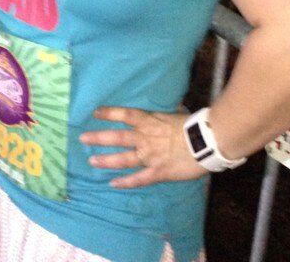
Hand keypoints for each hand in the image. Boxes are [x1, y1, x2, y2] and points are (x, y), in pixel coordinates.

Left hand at [80, 106, 204, 187]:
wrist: (207, 143)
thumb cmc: (192, 125)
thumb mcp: (173, 112)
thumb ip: (161, 113)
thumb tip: (160, 107)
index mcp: (149, 121)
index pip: (124, 114)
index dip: (108, 113)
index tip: (94, 112)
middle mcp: (145, 138)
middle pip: (118, 137)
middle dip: (99, 137)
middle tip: (82, 138)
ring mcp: (150, 156)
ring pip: (124, 159)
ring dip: (106, 160)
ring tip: (92, 160)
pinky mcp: (158, 172)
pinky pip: (138, 179)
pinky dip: (125, 182)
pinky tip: (112, 184)